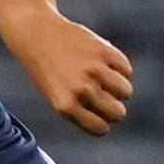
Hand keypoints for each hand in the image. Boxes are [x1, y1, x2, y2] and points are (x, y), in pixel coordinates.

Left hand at [1, 5, 133, 136]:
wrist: (37, 35)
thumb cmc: (48, 70)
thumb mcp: (57, 97)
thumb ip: (82, 110)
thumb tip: (114, 116)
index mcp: (66, 106)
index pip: (101, 128)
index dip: (102, 122)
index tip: (97, 113)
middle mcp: (81, 90)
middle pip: (118, 113)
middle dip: (114, 107)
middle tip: (104, 96)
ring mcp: (94, 70)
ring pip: (126, 91)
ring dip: (118, 87)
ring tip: (104, 78)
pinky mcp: (104, 51)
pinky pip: (126, 69)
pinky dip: (119, 67)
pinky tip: (104, 63)